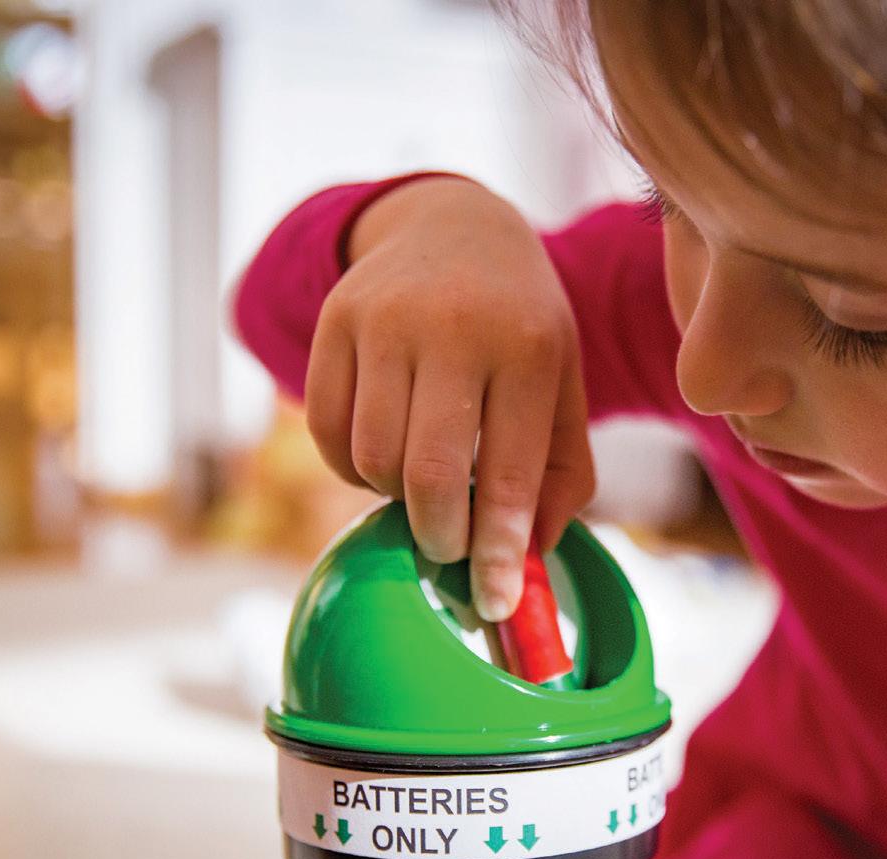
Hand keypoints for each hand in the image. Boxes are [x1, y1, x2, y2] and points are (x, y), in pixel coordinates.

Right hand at [304, 176, 594, 620]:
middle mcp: (454, 327)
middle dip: (439, 535)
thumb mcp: (561, 385)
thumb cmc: (519, 326)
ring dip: (394, 497)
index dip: (497, 551)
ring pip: (370, 457)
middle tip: (451, 545)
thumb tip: (528, 555)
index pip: (510, 474)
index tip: (492, 603)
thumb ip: (560, 472)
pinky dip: (351, 467)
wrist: (454, 227)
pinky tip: (384, 451)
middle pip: (428, 474)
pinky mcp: (333, 320)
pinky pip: (325, 431)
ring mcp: (384, 319)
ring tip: (423, 480)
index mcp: (527, 347)